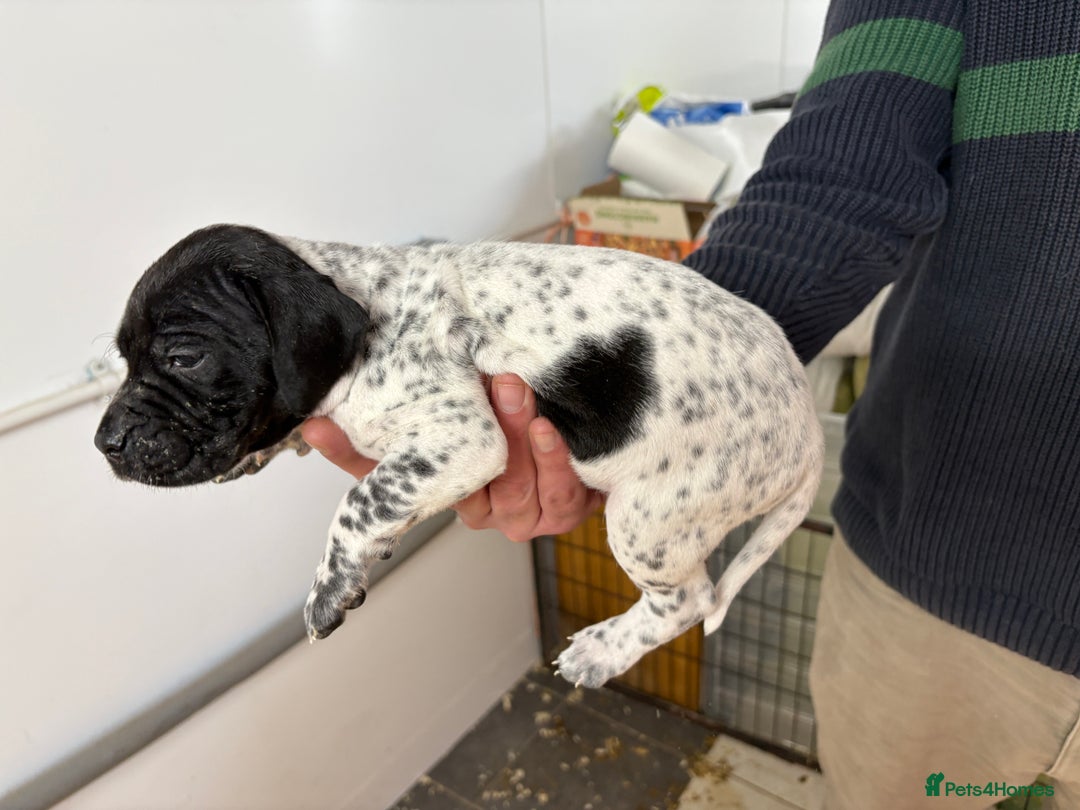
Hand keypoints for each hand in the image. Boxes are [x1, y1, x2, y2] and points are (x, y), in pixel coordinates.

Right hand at [300, 374, 602, 541]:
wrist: (602, 428)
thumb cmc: (526, 405)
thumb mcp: (470, 384)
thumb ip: (424, 381)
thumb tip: (350, 370)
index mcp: (438, 482)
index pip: (379, 475)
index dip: (347, 453)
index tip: (319, 424)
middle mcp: (471, 504)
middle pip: (455, 485)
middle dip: (470, 432)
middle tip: (481, 381)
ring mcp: (516, 512)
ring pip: (510, 492)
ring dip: (514, 439)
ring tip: (515, 390)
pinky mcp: (559, 511)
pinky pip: (556, 496)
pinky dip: (552, 461)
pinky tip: (548, 428)